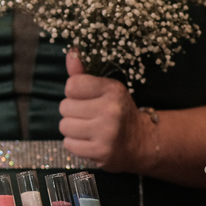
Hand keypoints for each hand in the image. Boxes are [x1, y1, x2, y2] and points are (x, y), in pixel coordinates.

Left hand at [59, 51, 155, 171]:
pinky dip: (75, 144)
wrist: (141, 142)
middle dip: (73, 111)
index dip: (74, 92)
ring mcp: (106, 133)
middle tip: (89, 115)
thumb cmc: (118, 111)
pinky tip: (89, 141)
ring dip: (72, 128)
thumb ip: (84, 72)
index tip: (86, 98)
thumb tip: (70, 53)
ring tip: (88, 128)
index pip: (72, 85)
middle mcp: (111, 110)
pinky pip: (68, 144)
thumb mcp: (106, 88)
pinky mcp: (101, 152)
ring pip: (64, 126)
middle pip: (64, 107)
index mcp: (112, 90)